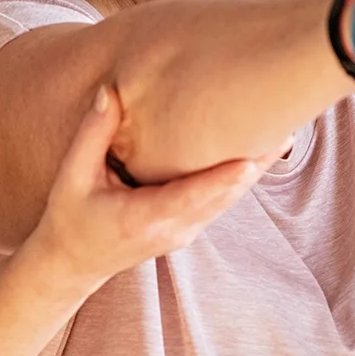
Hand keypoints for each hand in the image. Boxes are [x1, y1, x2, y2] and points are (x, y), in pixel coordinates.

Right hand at [18, 86, 266, 294]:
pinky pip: (221, 201)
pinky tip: (258, 149)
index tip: (254, 152)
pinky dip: (240, 177)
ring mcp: (185, 232)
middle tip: (285, 124)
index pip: (196, 195)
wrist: (71, 265)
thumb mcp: (72, 176)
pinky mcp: (189, 229)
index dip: (228, 175)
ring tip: (281, 130)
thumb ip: (93, 134)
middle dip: (256, 162)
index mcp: (146, 217)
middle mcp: (174, 228)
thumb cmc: (70, 218)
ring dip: (255, 168)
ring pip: (229, 199)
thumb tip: (113, 91)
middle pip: (226, 196)